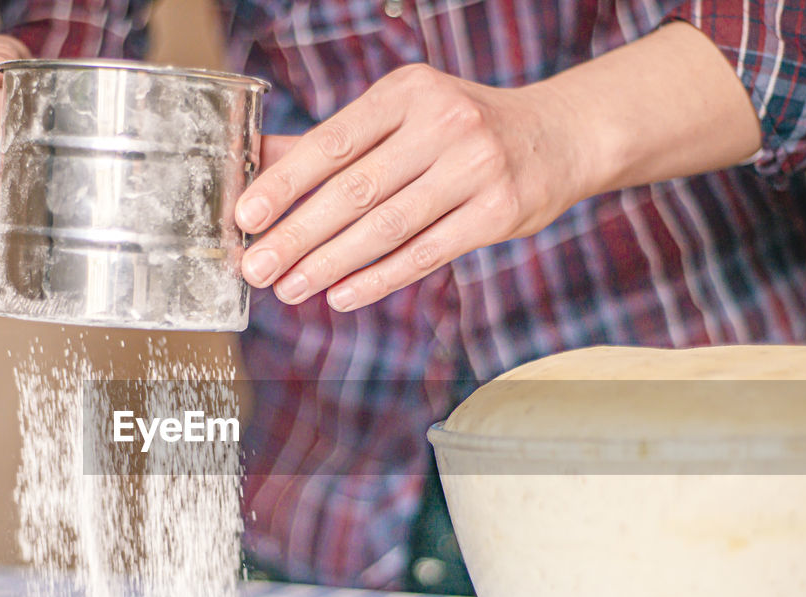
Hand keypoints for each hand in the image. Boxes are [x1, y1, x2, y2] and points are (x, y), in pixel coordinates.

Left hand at [234, 23, 760, 312]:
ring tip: (289, 289)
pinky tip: (341, 296)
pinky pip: (426, 253)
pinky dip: (379, 278)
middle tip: (255, 268)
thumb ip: (333, 143)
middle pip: (354, 190)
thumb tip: (257, 165)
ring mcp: (475, 168)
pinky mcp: (498, 212)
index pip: (332, 142)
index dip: (285, 183)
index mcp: (407, 91)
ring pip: (387, 227)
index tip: (245, 217)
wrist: (559, 135)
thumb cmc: (461, 127)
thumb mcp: (401, 115)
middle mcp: (442, 123)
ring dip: (331, 264)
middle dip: (297, 235)